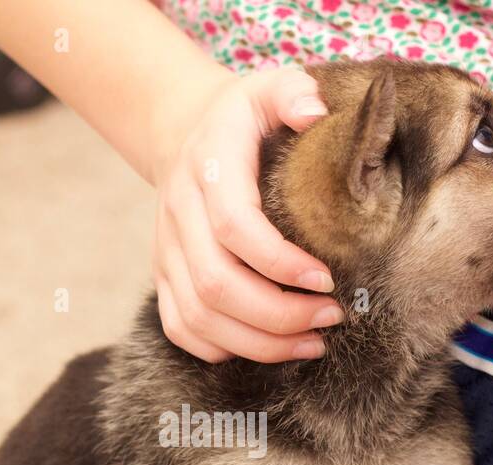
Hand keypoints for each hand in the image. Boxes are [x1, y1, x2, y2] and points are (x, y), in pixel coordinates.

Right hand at [150, 68, 341, 362]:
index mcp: (208, 167)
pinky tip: (268, 347)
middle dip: (279, 315)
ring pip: (200, 317)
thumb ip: (294, 91)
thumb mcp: (269, 87)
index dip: (280, 262)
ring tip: (312, 343)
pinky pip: (181, 329)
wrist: (184, 133)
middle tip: (330, 317)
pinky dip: (223, 349)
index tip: (327, 279)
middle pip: (217, 285)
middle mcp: (178, 214)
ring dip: (259, 342)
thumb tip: (314, 113)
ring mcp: (165, 251)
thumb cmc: (244, 119)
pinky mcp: (163, 276)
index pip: (235, 227)